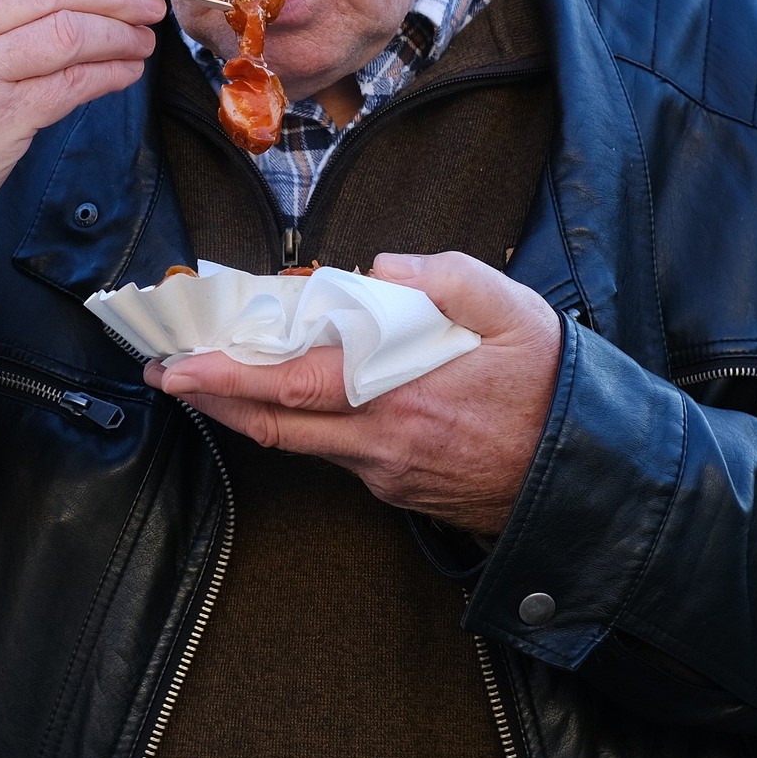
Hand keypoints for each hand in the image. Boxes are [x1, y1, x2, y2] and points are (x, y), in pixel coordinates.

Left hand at [144, 252, 562, 534]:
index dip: (229, 378)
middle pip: (276, 426)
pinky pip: (335, 453)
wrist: (590, 474)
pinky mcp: (397, 489)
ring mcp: (387, 473)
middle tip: (166, 372)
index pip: (293, 389)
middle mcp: (383, 445)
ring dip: (248, 411)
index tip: (181, 363)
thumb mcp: (516, 312)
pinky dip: (300, 422)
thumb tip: (381, 269)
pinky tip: (287, 396)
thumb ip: (447, 278)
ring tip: (209, 379)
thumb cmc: (554, 389)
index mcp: (402, 397)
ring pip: (300, 443)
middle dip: (212, 398)